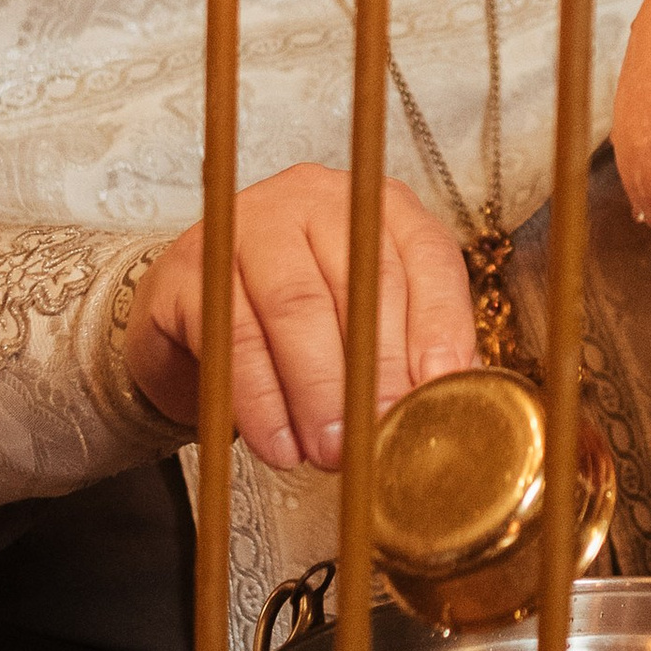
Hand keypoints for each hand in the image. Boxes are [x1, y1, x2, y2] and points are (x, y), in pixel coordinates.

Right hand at [125, 167, 477, 466]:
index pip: (425, 252)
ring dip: (318, 390)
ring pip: (295, 308)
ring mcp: (246, 224)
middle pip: (358, 282)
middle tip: (382, 435)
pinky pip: (233, 337)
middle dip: (377, 370)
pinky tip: (281, 446)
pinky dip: (261, 401)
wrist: (192, 323)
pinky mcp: (192, 269)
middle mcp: (313, 199)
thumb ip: (408, 348)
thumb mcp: (359, 324)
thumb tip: (459, 394)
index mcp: (373, 206)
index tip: (445, 384)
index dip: (440, 321)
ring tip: (332, 451)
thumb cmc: (294, 324)